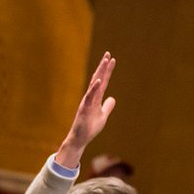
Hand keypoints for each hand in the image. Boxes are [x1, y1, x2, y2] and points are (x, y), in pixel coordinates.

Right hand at [55, 52, 115, 169]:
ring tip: (105, 61)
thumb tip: (112, 98)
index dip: (107, 71)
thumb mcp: (103, 116)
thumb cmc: (89, 128)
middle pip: (98, 79)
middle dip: (103, 67)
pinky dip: (94, 88)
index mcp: (96, 99)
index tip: (111, 59)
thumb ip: (107, 106)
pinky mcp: (84, 108)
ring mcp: (87, 102)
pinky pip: (90, 96)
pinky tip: (99, 79)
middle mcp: (91, 97)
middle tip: (108, 54)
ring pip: (94, 84)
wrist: (80, 139)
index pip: (103, 82)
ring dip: (100, 72)